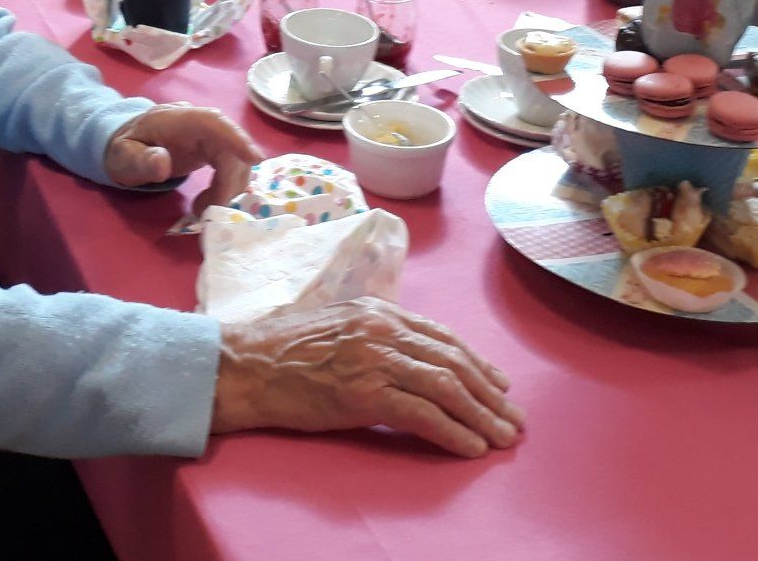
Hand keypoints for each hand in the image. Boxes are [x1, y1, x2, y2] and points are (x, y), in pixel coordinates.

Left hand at [104, 103, 262, 207]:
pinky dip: (225, 188)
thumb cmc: (124, 150)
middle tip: (212, 212)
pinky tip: (207, 202)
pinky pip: (231, 167)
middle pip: (230, 146)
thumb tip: (163, 164)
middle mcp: (199, 124)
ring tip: (201, 209)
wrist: (127, 145)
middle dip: (229, 181)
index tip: (254, 159)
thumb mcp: (122, 157)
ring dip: (227, 189)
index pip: (214, 122)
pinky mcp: (214, 149)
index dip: (236, 139)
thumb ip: (140, 160)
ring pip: (235, 159)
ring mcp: (209, 137)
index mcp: (178, 119)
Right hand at [212, 297, 522, 457]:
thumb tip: (408, 354)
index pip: (442, 336)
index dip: (476, 363)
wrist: (245, 365)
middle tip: (512, 418)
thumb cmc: (282, 348)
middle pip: (452, 362)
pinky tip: (470, 447)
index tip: (499, 384)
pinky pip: (423, 415)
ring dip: (481, 416)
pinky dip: (453, 432)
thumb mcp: (336, 324)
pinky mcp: (365, 394)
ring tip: (501, 436)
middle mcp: (382, 330)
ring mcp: (375, 360)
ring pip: (446, 387)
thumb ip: (374, 332)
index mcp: (378, 311)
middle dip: (488, 393)